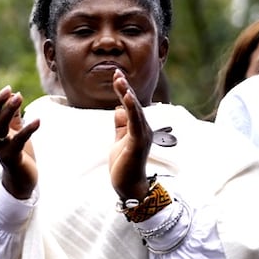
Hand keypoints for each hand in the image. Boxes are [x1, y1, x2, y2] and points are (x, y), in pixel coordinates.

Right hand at [0, 86, 38, 198]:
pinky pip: (19, 141)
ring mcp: (1, 149)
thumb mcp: (15, 132)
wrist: (22, 180)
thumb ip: (13, 116)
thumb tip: (14, 96)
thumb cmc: (19, 154)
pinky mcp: (12, 157)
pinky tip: (37, 120)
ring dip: (8, 110)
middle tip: (8, 89)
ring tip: (19, 96)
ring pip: (0, 127)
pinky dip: (28, 129)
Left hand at [109, 69, 152, 200]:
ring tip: (119, 80)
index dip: (123, 90)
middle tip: (116, 72)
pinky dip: (131, 109)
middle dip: (125, 87)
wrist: (129, 186)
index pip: (130, 105)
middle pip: (133, 104)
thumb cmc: (125, 164)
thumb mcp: (119, 139)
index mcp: (137, 127)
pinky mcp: (138, 142)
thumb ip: (120, 125)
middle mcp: (143, 129)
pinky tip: (126, 99)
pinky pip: (135, 122)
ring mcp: (142, 135)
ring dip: (127, 94)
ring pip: (134, 110)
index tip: (116, 76)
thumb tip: (118, 109)